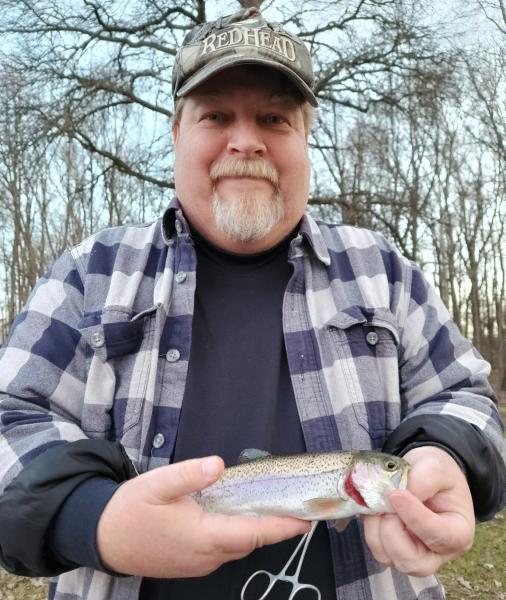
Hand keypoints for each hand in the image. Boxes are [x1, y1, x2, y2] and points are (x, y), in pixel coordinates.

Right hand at [96, 456, 309, 577]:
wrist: (102, 539)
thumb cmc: (129, 511)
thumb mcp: (155, 485)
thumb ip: (188, 475)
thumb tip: (217, 464)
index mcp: (201, 536)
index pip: (251, 533)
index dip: (281, 527)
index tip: (306, 520)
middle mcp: (206, 556)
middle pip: (249, 541)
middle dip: (275, 527)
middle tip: (296, 507)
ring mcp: (199, 563)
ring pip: (237, 546)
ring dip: (256, 530)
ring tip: (274, 508)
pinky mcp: (192, 563)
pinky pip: (223, 549)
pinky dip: (238, 534)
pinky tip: (238, 516)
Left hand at [363, 446, 474, 575]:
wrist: (426, 474)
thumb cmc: (438, 473)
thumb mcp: (437, 466)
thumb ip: (423, 480)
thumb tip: (398, 496)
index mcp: (459, 532)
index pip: (437, 535)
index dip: (413, 517)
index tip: (396, 494)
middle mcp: (438, 552)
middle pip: (412, 561)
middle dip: (392, 531)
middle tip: (386, 502)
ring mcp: (414, 554)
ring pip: (389, 557)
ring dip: (377, 528)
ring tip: (379, 502)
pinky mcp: (394, 550)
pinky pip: (377, 548)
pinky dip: (370, 528)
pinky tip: (375, 508)